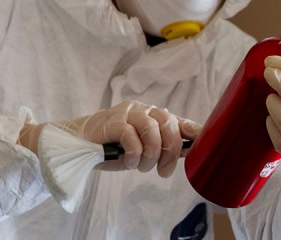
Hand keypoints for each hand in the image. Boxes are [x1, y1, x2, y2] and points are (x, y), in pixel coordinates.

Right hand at [19, 99, 201, 176]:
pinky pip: (132, 137)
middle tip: (163, 170)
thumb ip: (160, 146)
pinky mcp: (112, 121)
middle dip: (170, 150)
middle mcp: (142, 110)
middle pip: (169, 123)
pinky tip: (127, 161)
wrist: (76, 144)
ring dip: (151, 154)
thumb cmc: (111, 147)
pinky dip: (133, 154)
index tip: (203, 139)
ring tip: (141, 167)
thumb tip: (185, 152)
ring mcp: (127, 113)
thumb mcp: (140, 149)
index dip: (192, 129)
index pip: (177, 119)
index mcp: (151, 115)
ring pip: (152, 129)